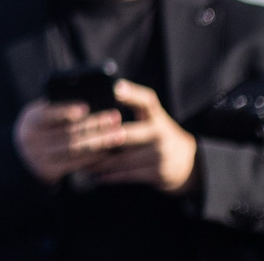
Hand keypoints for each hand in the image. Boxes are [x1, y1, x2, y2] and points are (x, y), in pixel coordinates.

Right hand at [13, 98, 127, 183]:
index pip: (48, 114)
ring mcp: (40, 156)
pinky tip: (108, 150)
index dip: (66, 110)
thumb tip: (90, 99)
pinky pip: (75, 163)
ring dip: (100, 141)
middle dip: (94, 124)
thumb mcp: (41, 115)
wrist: (22, 157)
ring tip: (118, 134)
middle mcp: (32, 138)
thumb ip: (58, 108)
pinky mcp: (49, 170)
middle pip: (68, 131)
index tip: (86, 106)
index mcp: (31, 119)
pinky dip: (94, 157)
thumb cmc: (41, 129)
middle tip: (115, 118)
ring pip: (75, 148)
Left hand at [84, 81, 199, 192]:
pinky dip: (109, 175)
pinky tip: (94, 175)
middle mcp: (161, 133)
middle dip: (97, 139)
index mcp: (157, 116)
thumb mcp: (152, 120)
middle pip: (123, 134)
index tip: (116, 88)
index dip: (132, 93)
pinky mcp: (159, 174)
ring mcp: (161, 155)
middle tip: (74, 140)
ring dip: (98, 161)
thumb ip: (132, 110)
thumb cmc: (157, 136)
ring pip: (122, 158)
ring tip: (78, 160)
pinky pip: (128, 175)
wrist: (189, 165)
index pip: (147, 100)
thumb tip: (98, 105)